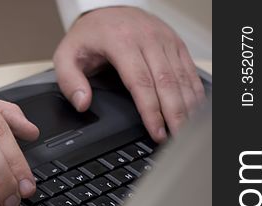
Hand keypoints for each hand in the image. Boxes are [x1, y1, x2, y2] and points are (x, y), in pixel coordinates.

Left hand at [53, 7, 204, 142]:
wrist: (107, 8)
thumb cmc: (89, 35)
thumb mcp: (67, 55)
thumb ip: (70, 81)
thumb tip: (82, 104)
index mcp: (121, 42)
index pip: (141, 83)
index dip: (151, 111)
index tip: (156, 132)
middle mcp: (147, 39)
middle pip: (166, 83)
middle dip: (174, 114)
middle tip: (176, 137)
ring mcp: (164, 40)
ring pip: (181, 77)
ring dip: (187, 105)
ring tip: (186, 129)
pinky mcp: (174, 42)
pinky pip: (188, 69)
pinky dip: (193, 91)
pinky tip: (194, 109)